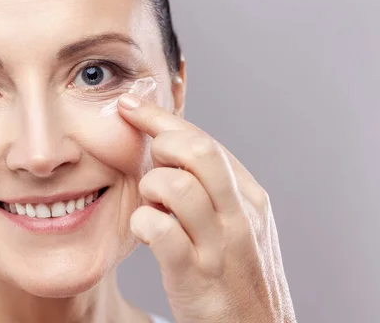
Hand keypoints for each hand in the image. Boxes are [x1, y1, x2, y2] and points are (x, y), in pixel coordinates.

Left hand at [117, 93, 295, 322]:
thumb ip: (213, 190)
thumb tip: (169, 149)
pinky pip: (160, 231)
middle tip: (149, 162)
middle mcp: (240, 216)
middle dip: (160, 143)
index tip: (129, 104)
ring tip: (152, 207)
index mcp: (250, 199)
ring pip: (175, 185)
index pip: (205, 141)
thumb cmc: (237, 276)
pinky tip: (145, 232)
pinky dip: (143, 223)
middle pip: (196, 151)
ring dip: (150, 189)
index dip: (161, 118)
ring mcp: (220, 246)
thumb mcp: (239, 226)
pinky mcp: (196, 276)